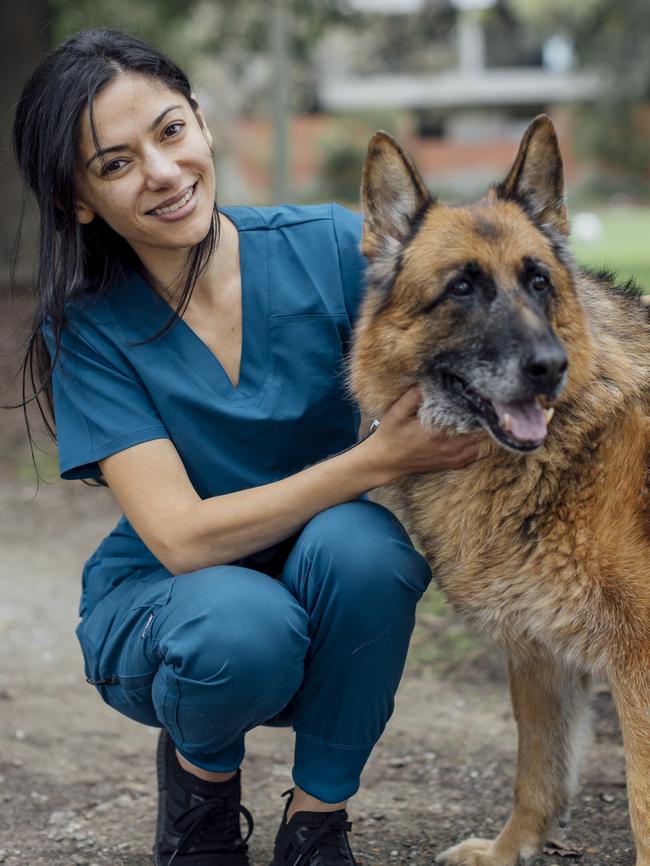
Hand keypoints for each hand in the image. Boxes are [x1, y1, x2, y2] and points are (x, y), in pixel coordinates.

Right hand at [366, 385, 484, 479]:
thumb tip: (430, 378)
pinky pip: (480, 454)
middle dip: (490, 416)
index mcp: (439, 433)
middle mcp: (451, 448)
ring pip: (486, 444)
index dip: (483, 405)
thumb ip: (414, 396)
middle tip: (493, 401)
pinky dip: (486, 442)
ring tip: (490, 414)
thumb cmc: (391, 434)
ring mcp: (455, 458)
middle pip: (485, 431)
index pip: (472, 418)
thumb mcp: (397, 412)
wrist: (386, 461)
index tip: (486, 393)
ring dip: (490, 429)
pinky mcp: (455, 463)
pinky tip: (484, 430)